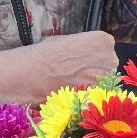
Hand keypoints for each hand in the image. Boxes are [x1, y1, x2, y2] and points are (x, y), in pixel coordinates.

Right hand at [0, 32, 117, 103]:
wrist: (26, 75)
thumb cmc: (42, 53)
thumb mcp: (63, 41)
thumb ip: (80, 46)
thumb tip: (82, 53)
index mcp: (103, 40)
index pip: (104, 48)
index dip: (90, 54)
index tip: (78, 58)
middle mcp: (110, 59)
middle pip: (106, 65)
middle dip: (93, 69)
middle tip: (73, 72)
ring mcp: (104, 81)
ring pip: (102, 82)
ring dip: (89, 84)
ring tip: (69, 84)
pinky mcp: (94, 97)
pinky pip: (94, 96)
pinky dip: (84, 96)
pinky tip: (69, 94)